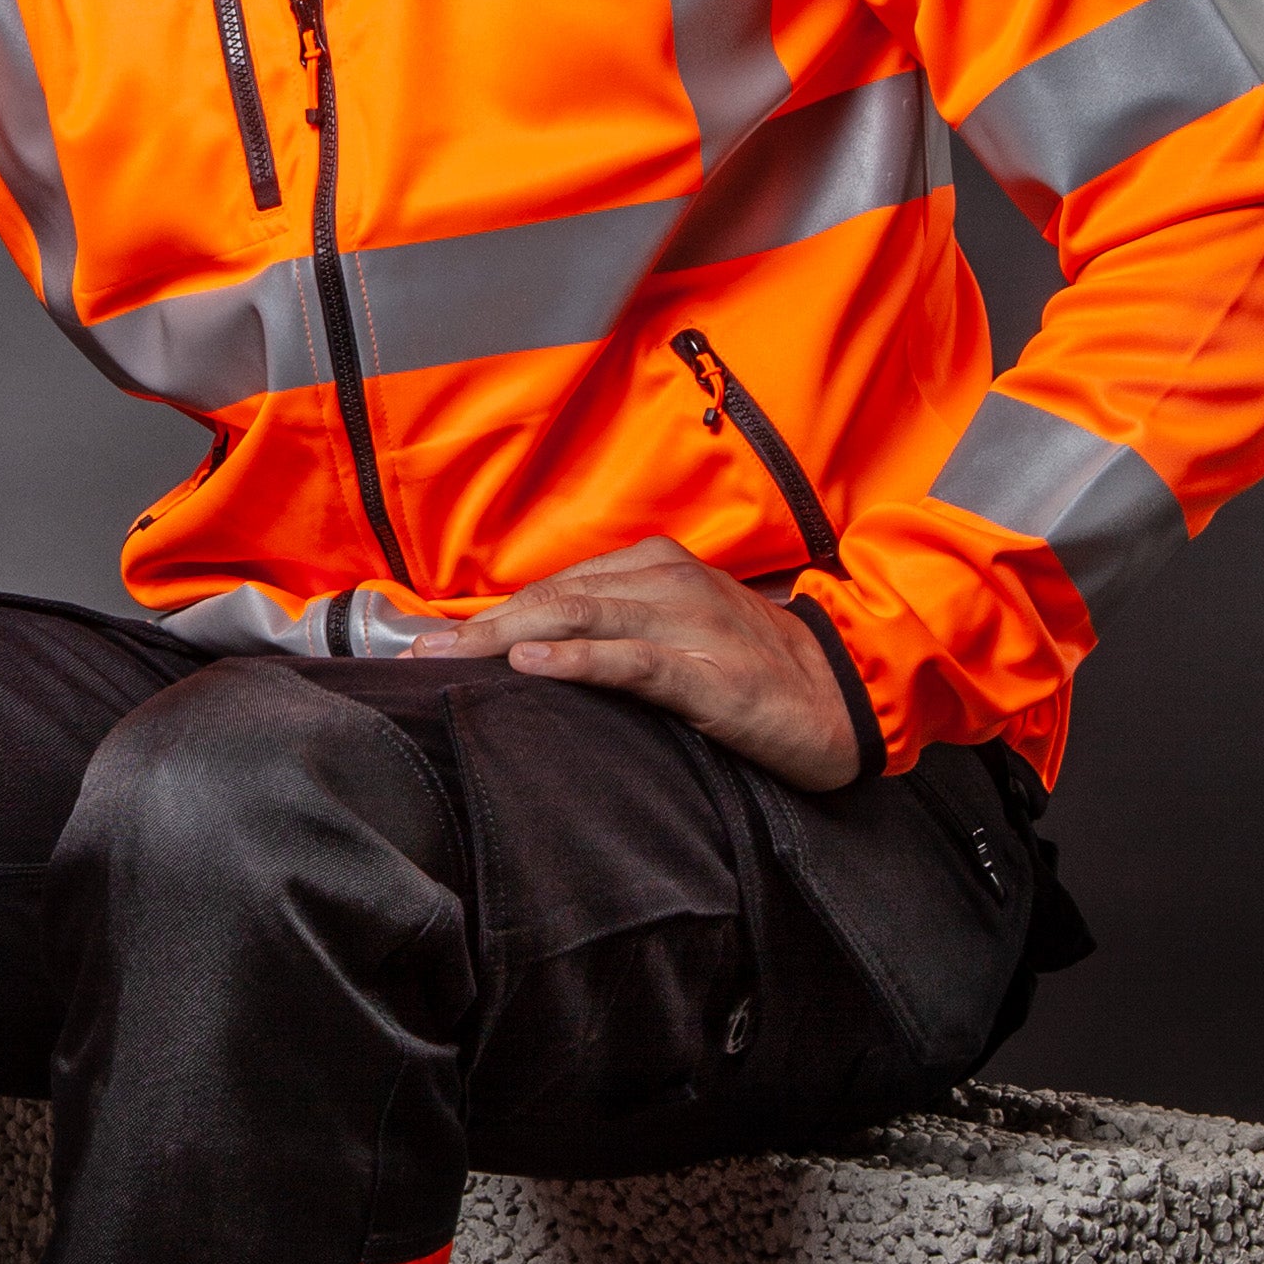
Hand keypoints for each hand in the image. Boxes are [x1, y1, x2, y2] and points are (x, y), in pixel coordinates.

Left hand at [411, 538, 859, 790]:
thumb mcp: (682, 633)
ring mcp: (687, 624)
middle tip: (419, 654)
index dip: (490, 612)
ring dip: (506, 637)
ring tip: (451, 657)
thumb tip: (535, 648)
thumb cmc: (755, 669)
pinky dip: (575, 660)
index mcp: (656, 568)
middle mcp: (667, 583)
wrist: (843, 695)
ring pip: (579, 618)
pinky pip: (629, 661)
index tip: (432, 639)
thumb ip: (619, 629)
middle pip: (553, 597)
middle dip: (480, 626)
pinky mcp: (707, 672)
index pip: (554, 586)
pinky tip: (531, 665)